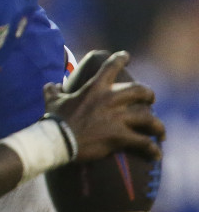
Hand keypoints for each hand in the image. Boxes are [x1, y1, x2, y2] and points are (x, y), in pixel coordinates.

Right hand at [45, 51, 164, 162]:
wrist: (57, 141)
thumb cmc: (55, 120)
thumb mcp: (52, 101)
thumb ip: (52, 91)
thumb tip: (51, 85)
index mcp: (95, 88)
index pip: (111, 66)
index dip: (121, 59)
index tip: (126, 56)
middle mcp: (110, 99)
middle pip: (141, 91)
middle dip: (148, 95)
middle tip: (150, 100)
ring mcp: (117, 118)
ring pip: (148, 118)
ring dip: (157, 126)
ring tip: (159, 133)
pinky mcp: (120, 136)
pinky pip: (143, 142)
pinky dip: (151, 149)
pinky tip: (155, 154)